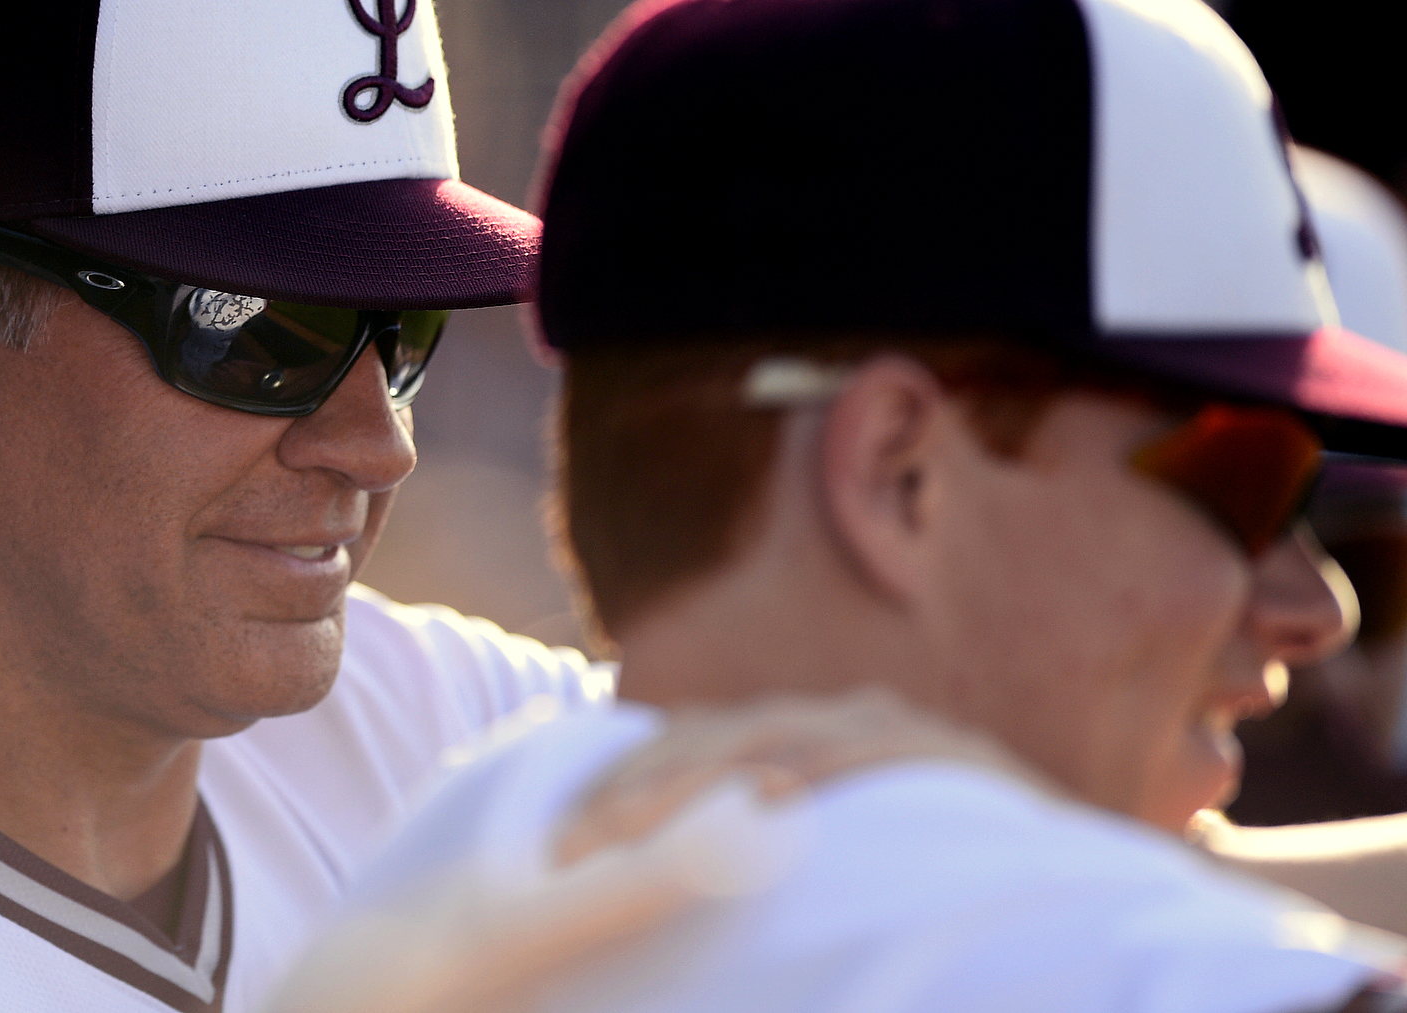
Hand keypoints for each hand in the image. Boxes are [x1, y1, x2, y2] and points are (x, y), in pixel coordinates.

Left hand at [556, 686, 1041, 865]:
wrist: (1068, 884)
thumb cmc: (932, 882)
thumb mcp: (825, 866)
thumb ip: (752, 859)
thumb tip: (656, 904)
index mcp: (794, 740)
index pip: (685, 744)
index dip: (618, 780)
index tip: (554, 835)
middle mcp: (833, 719)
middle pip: (712, 738)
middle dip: (637, 787)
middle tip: (573, 842)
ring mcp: (888, 728)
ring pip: (774, 739)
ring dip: (700, 780)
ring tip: (637, 827)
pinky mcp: (946, 751)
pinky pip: (871, 751)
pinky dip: (817, 770)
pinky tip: (769, 798)